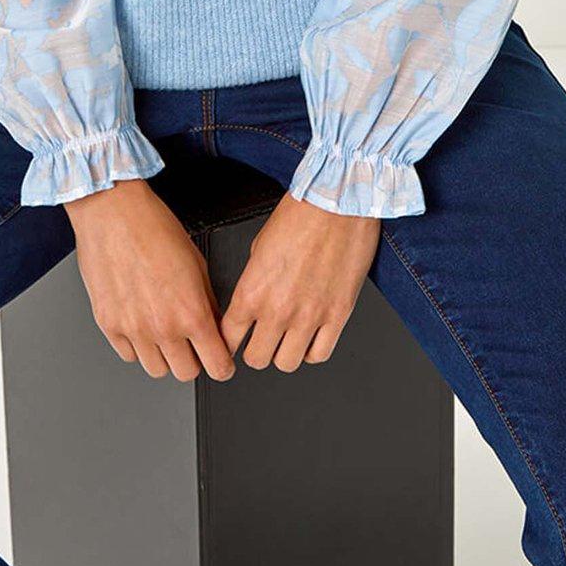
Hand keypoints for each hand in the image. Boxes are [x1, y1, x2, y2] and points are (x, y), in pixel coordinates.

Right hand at [64, 179, 235, 382]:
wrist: (113, 212)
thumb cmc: (153, 226)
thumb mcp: (196, 261)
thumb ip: (207, 300)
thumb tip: (213, 322)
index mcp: (190, 312)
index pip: (216, 365)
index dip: (223, 366)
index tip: (221, 363)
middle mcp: (162, 327)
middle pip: (186, 373)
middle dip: (194, 361)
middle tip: (192, 343)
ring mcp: (133, 329)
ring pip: (156, 370)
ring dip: (164, 356)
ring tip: (164, 332)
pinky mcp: (108, 324)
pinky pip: (128, 354)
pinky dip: (137, 346)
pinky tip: (140, 323)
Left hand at [219, 193, 379, 371]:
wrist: (338, 202)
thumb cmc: (301, 213)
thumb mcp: (260, 244)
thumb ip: (254, 278)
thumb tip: (255, 296)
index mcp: (253, 290)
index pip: (228, 337)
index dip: (229, 341)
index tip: (235, 340)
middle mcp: (278, 309)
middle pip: (256, 358)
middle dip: (255, 350)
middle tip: (261, 339)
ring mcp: (309, 316)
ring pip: (286, 363)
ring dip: (284, 352)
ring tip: (287, 338)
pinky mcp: (337, 316)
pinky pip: (319, 354)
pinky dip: (312, 350)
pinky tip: (310, 336)